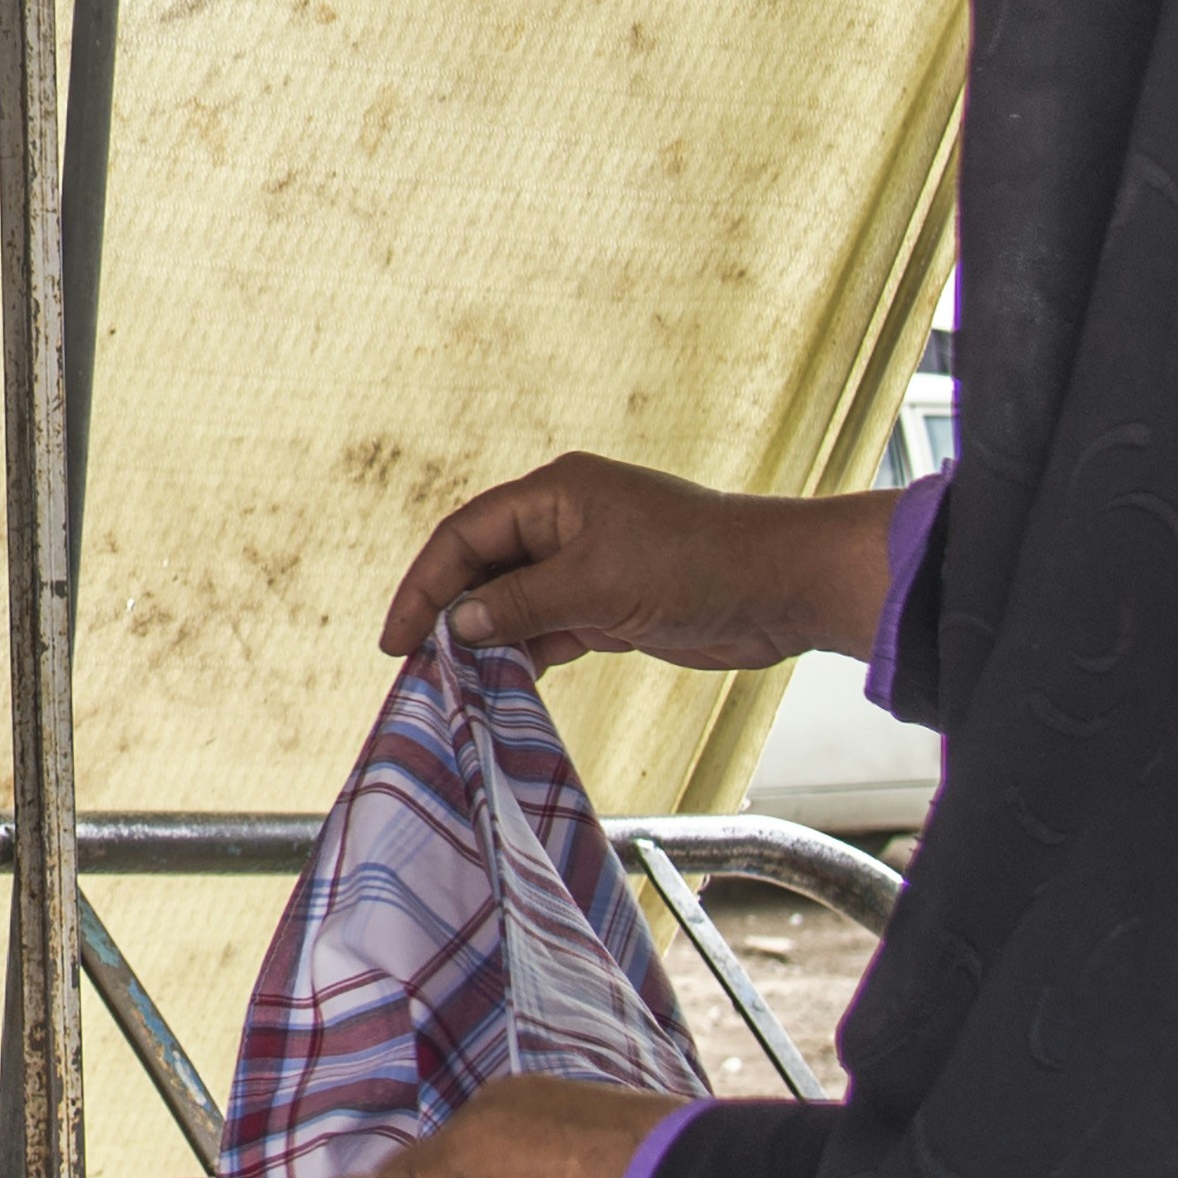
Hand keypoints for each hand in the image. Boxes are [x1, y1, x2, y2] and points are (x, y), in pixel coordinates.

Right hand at [378, 447, 898, 666]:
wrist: (782, 586)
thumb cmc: (697, 564)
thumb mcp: (598, 585)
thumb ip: (522, 604)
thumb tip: (458, 623)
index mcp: (555, 494)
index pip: (465, 534)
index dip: (424, 583)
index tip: (396, 637)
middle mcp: (564, 522)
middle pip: (482, 565)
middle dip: (447, 612)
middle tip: (414, 665)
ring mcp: (588, 563)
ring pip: (513, 600)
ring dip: (484, 638)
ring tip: (451, 683)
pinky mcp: (611, 603)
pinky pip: (548, 626)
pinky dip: (524, 651)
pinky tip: (502, 681)